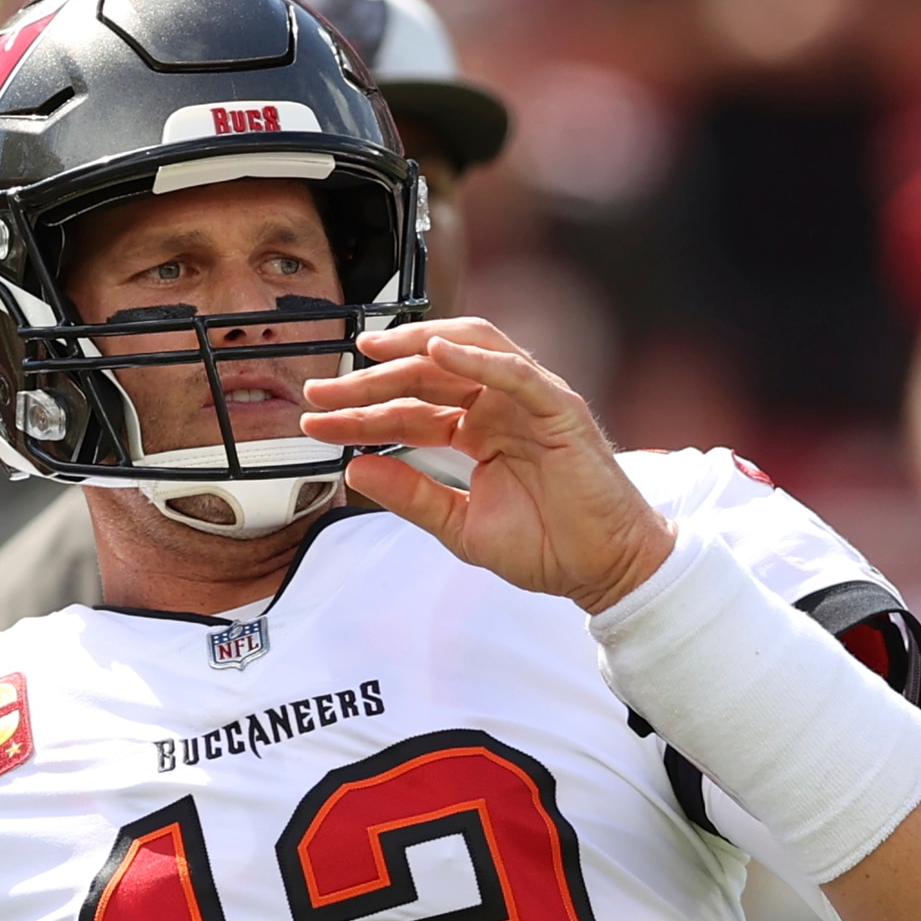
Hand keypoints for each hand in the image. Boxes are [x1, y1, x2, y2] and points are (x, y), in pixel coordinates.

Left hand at [299, 318, 673, 612]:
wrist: (604, 571)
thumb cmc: (548, 547)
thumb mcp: (460, 526)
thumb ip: (411, 496)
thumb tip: (356, 469)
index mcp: (478, 431)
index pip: (409, 409)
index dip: (360, 413)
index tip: (316, 420)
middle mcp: (500, 408)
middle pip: (427, 374)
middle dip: (371, 381)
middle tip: (322, 390)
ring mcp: (530, 402)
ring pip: (466, 353)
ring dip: (414, 348)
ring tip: (369, 353)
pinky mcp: (560, 408)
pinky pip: (516, 371)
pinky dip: (477, 356)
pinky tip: (436, 350)